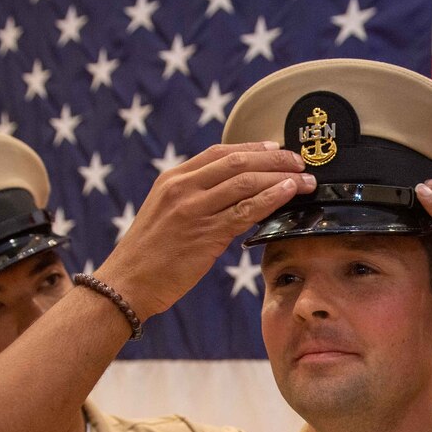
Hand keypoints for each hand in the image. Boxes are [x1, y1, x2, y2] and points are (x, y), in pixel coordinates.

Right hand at [94, 141, 316, 318]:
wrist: (127, 283)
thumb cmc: (149, 255)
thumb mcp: (166, 213)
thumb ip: (193, 198)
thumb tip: (230, 195)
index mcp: (172, 178)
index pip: (219, 153)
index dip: (252, 148)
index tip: (276, 149)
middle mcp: (183, 187)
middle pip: (237, 162)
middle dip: (274, 158)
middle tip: (299, 160)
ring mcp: (194, 209)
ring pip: (246, 182)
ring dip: (281, 177)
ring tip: (305, 179)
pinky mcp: (205, 233)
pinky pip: (246, 210)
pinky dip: (271, 198)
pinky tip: (289, 193)